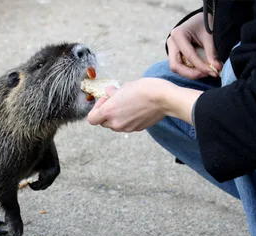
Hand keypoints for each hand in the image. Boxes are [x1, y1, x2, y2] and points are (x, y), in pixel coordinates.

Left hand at [87, 78, 201, 131]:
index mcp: (109, 112)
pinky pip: (126, 125)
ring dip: (116, 116)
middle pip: (103, 122)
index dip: (96, 108)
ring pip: (115, 125)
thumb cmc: (144, 89)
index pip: (92, 119)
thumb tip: (109, 92)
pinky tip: (136, 108)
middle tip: (116, 100)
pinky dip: (127, 119)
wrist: (164, 99)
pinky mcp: (137, 129)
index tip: (105, 99)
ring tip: (127, 103)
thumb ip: (113, 93)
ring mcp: (127, 128)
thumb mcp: (124, 86)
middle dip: (106, 112)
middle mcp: (116, 123)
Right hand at [167, 12, 222, 78]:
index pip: (189, 55)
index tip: (213, 72)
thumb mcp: (209, 36)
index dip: (201, 66)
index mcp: (178, 35)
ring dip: (190, 74)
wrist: (199, 19)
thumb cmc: (204, 24)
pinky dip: (189, 71)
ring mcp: (171, 49)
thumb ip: (211, 52)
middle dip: (191, 74)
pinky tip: (200, 71)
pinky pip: (179, 67)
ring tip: (205, 73)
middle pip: (176, 66)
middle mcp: (171, 43)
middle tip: (206, 74)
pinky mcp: (174, 54)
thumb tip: (216, 68)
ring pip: (176, 68)